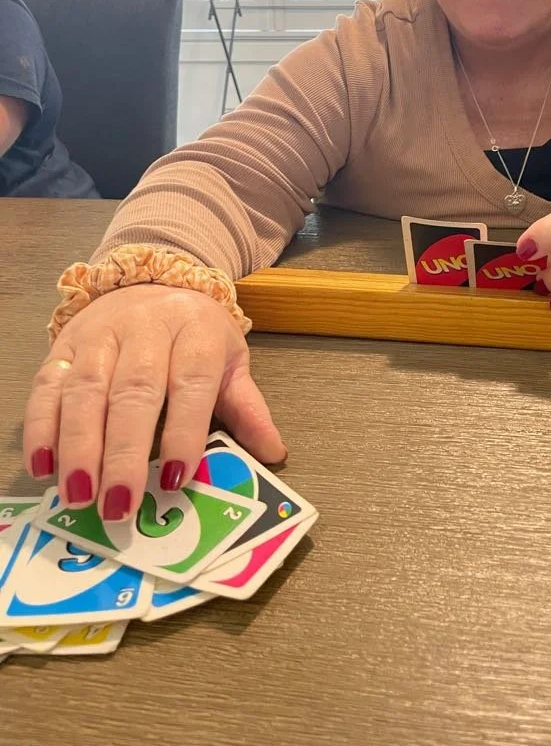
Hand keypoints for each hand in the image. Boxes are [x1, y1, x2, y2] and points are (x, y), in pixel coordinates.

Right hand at [23, 285, 286, 519]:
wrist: (153, 281)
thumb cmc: (194, 335)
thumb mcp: (230, 361)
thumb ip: (247, 408)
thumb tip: (274, 453)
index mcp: (196, 331)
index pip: (190, 383)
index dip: (183, 432)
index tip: (174, 479)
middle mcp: (146, 328)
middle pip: (133, 391)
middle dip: (124, 451)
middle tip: (118, 504)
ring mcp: (100, 334)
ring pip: (86, 390)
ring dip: (79, 446)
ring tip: (79, 494)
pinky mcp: (64, 344)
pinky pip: (48, 385)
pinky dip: (42, 427)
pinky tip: (44, 465)